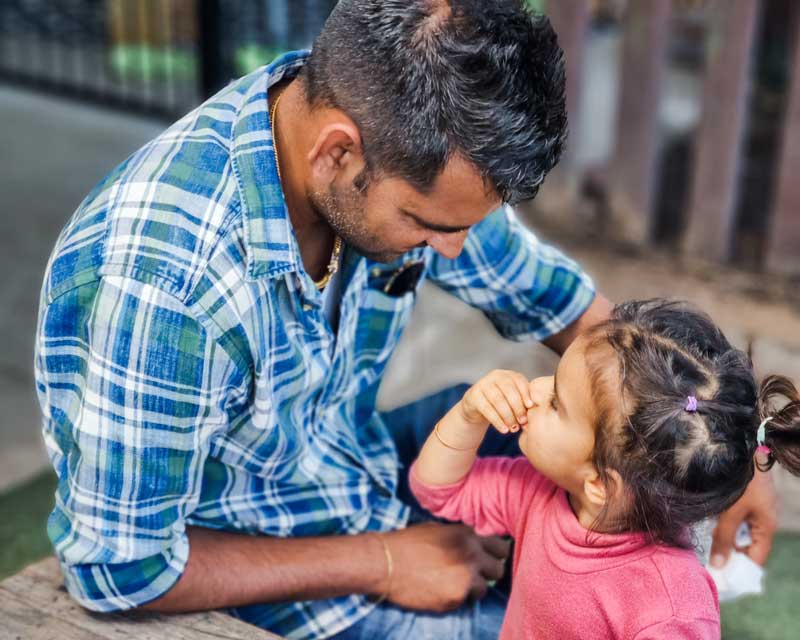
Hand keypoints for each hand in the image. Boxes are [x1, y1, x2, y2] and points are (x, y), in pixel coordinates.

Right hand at [382, 522, 510, 611]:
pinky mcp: (455, 598)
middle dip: (487, 573)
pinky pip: (464, 601)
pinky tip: (438, 590)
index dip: (494, 554)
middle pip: (499, 570)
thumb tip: (473, 545)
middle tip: (473, 575)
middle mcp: (472, 555)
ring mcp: (465, 578)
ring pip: (483, 589)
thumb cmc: (406, 543)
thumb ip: (460, 538)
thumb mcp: (437, 530)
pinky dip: (454, 598)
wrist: (385, 562)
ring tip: (451, 584)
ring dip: (471, 588)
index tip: (487, 559)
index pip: (500, 547)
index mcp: (467, 536)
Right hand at [458, 369, 532, 432]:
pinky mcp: (473, 395)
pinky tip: (503, 430)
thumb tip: (535, 416)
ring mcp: (483, 384)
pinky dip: (497, 421)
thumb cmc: (501, 403)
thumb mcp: (512, 399)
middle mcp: (495, 376)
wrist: (476, 406)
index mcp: (508, 375)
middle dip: (517, 407)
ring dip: (508, 416)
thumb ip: (523, 404)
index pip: (519, 381)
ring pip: (498, 400)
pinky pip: (487, 409)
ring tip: (514, 428)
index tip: (531, 407)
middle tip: (523, 422)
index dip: (526, 393)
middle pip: (509, 390)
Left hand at [710, 468, 778, 567]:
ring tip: (707, 538)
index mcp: (766, 527)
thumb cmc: (740, 482)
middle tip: (708, 556)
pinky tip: (710, 520)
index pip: (756, 558)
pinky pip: (736, 518)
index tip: (721, 576)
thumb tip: (718, 566)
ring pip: (739, 531)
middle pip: (747, 545)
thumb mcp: (730, 512)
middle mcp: (763, 520)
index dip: (740, 569)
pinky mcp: (746, 499)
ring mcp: (756, 509)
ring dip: (725, 535)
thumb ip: (723, 538)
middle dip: (729, 551)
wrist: (744, 451)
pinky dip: (725, 522)